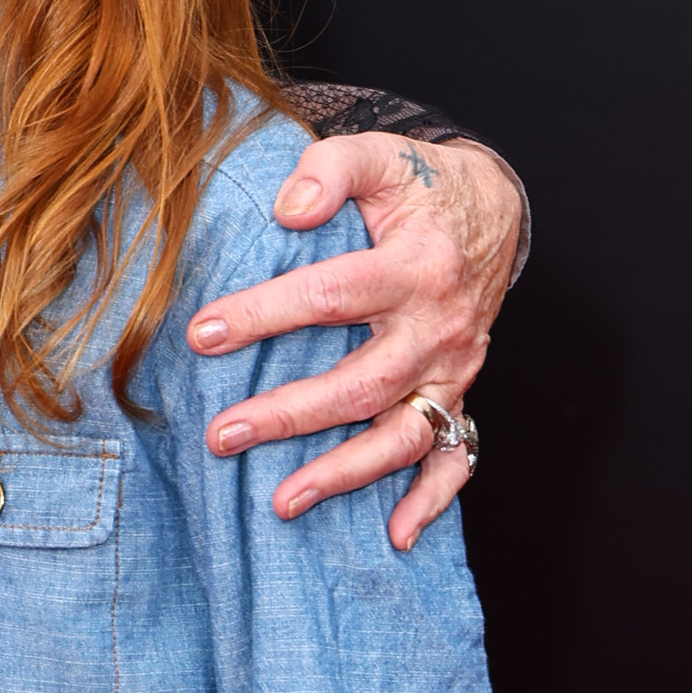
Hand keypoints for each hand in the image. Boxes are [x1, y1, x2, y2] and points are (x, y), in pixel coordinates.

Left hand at [193, 131, 522, 548]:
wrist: (490, 209)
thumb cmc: (418, 187)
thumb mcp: (379, 157)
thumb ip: (330, 170)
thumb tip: (285, 210)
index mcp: (416, 266)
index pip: (330, 296)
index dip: (263, 315)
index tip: (201, 334)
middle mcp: (439, 328)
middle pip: (361, 384)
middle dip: (290, 416)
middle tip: (223, 436)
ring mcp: (453, 370)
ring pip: (402, 435)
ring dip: (344, 474)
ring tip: (280, 501)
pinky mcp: (459, 394)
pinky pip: (457, 458)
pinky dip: (431, 501)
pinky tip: (394, 535)